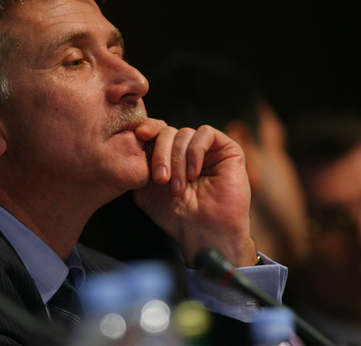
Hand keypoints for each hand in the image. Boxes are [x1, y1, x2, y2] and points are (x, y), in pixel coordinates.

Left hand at [133, 118, 255, 267]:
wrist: (203, 231)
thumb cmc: (177, 216)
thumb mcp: (146, 190)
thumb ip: (139, 166)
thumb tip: (134, 142)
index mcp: (170, 156)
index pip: (157, 131)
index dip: (149, 129)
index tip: (140, 135)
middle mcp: (187, 150)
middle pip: (168, 132)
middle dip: (160, 154)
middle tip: (160, 179)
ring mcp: (207, 149)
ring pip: (184, 133)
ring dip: (177, 160)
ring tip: (178, 187)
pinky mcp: (226, 149)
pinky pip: (205, 133)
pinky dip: (195, 151)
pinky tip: (194, 173)